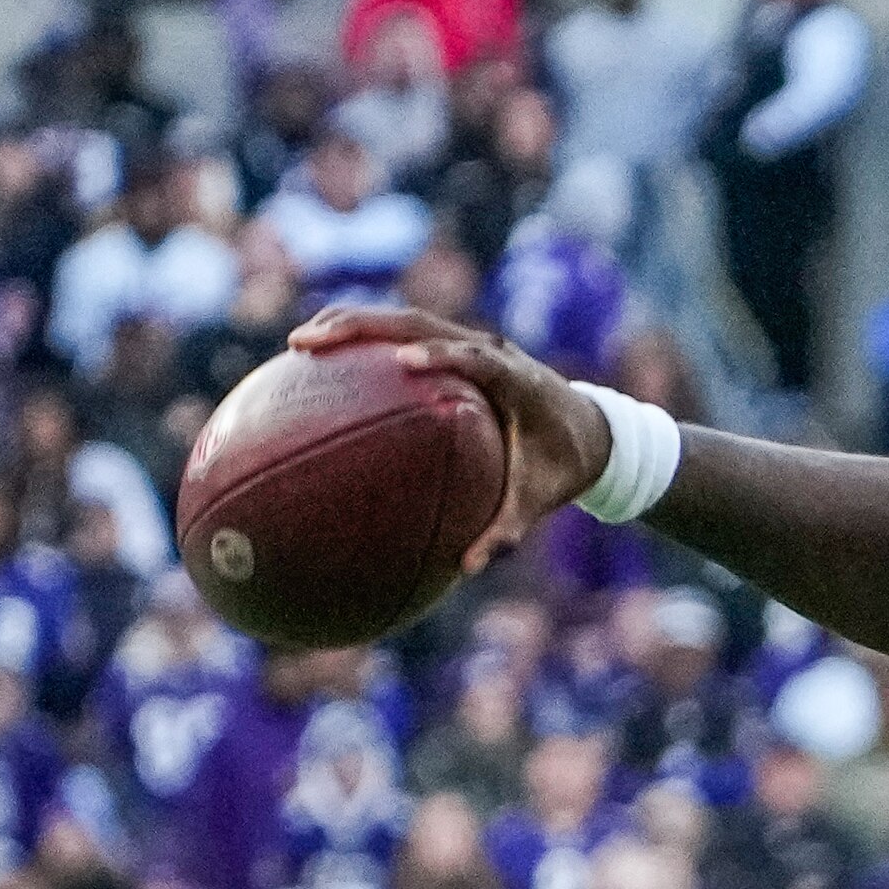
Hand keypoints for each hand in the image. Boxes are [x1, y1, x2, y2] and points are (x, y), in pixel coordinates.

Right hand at [294, 305, 607, 575]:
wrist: (590, 430)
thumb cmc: (561, 467)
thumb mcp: (540, 500)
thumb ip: (508, 531)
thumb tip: (468, 569)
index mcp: (517, 381)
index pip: (477, 359)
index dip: (443, 356)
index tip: (403, 363)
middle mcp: (491, 350)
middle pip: (421, 323)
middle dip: (363, 326)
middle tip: (307, 344)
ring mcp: (470, 341)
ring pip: (406, 319)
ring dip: (352, 324)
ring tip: (298, 345)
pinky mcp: (455, 345)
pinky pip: (404, 333)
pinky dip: (364, 338)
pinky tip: (320, 358)